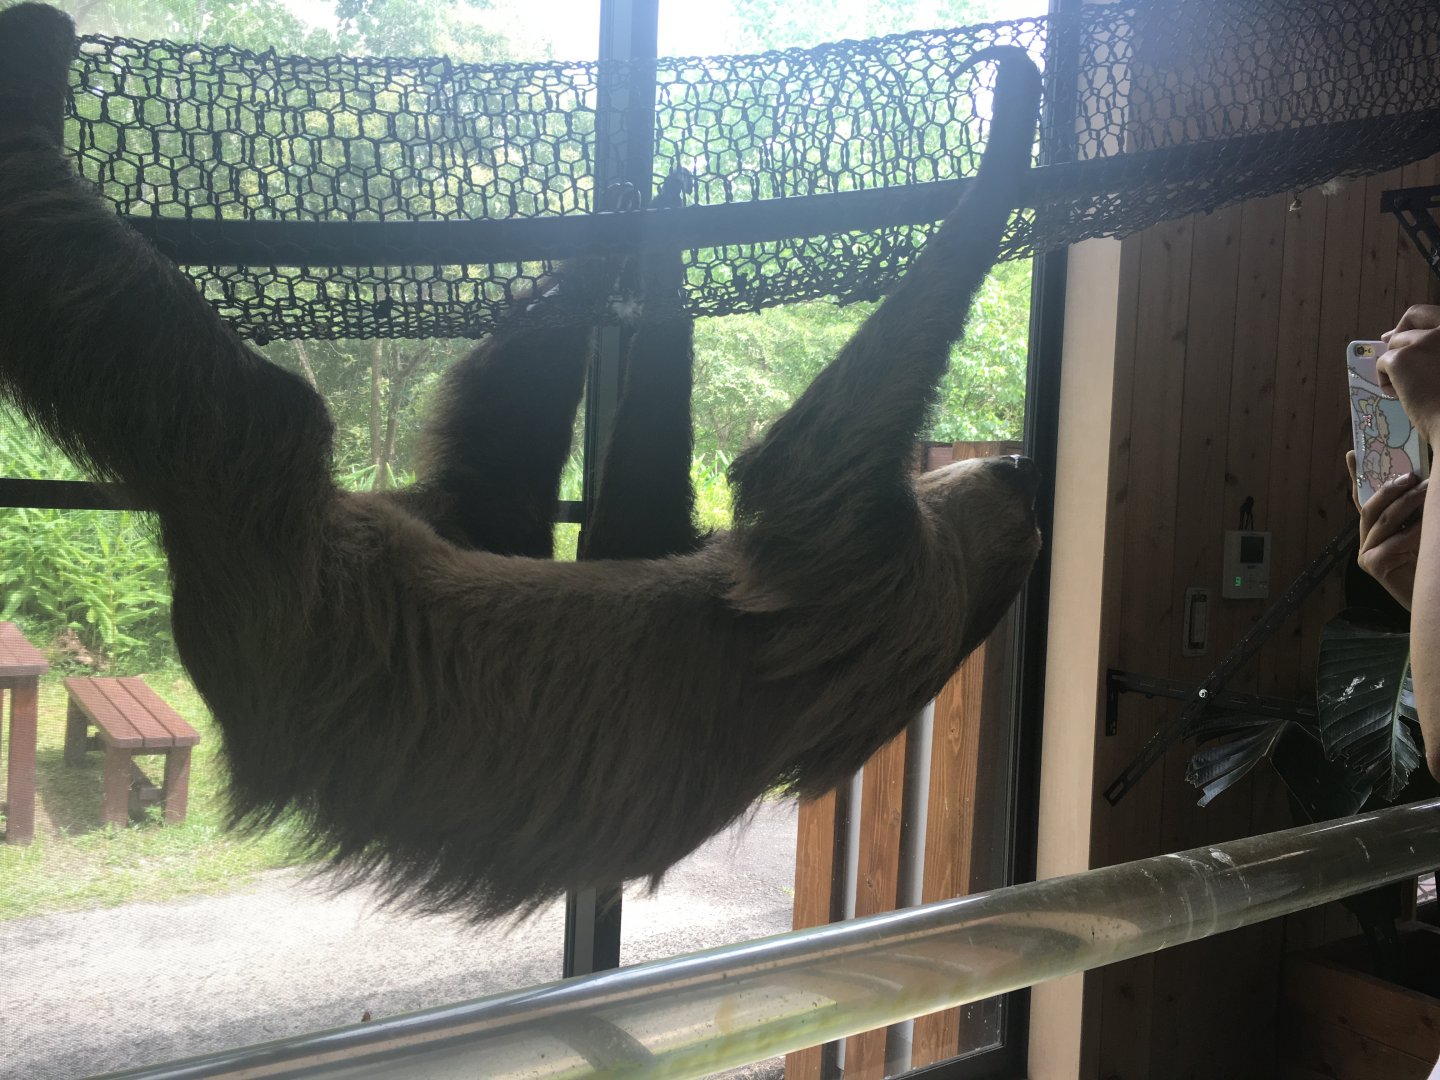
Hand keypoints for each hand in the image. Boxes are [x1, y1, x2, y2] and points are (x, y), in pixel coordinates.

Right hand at [1348, 450, 1424, 610]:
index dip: (1358, 476)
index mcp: (1380, 531)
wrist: (1437, 601)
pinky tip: (1429, 531)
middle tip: (1413, 475)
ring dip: (1409, 502)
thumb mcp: (1427, 533)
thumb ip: (1420, 514)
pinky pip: (1393, 540)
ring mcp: (1368, 554)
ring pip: (1384, 519)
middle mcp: (1369, 540)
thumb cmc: (1433, 566)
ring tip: (1431, 489)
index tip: (1353, 453)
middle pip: (1371, 506)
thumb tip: (1427, 482)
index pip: (1366, 499)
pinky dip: (1414, 532)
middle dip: (1391, 488)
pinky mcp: (1373, 565)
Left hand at [1377, 305, 1439, 444]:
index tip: (1396, 335)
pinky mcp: (1400, 358)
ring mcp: (1422, 341)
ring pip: (1394, 347)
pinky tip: (1402, 396)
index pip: (1427, 312)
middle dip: (1397, 338)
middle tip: (1393, 358)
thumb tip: (1389, 335)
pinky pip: (1382, 364)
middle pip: (1408, 323)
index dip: (1410, 322)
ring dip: (1395, 367)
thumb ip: (1430, 347)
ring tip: (1409, 390)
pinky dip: (1386, 381)